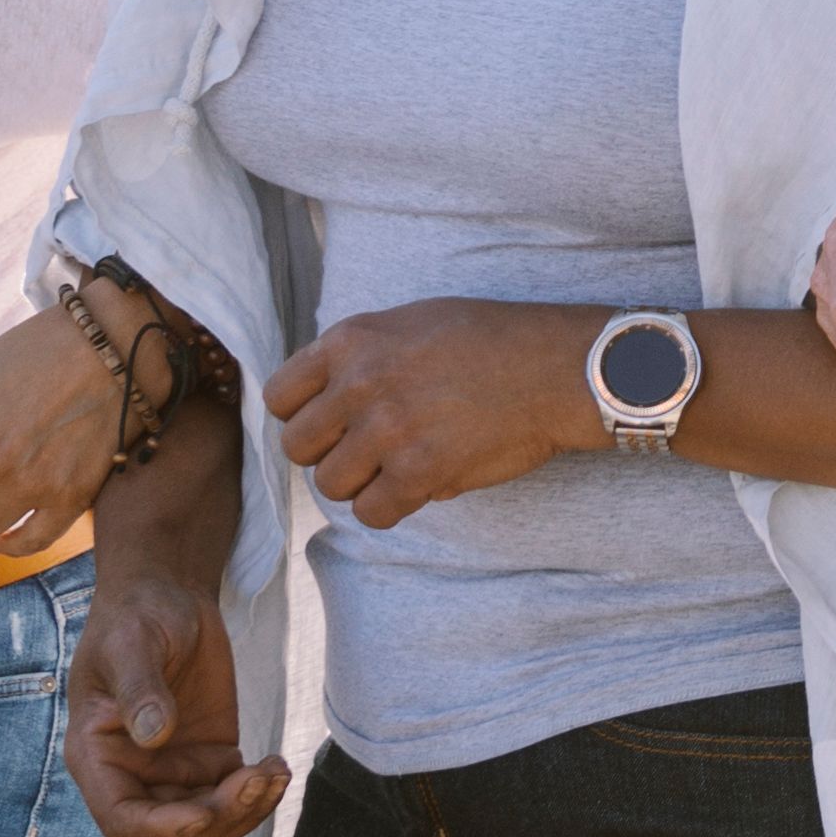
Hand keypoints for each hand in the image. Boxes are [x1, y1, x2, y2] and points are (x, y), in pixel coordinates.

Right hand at [64, 566, 285, 836]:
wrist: (168, 597)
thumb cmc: (136, 616)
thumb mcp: (132, 645)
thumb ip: (140, 690)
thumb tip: (153, 736)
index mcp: (98, 756)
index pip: (122, 818)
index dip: (159, 827)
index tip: (201, 815)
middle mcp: (134, 775)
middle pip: (174, 828)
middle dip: (218, 816)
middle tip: (255, 780)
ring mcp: (174, 772)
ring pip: (211, 821)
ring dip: (246, 810)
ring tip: (274, 772)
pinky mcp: (211, 760)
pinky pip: (236, 796)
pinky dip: (260, 792)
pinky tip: (277, 765)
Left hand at [262, 299, 586, 526]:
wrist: (557, 368)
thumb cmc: (492, 341)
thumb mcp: (411, 322)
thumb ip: (359, 355)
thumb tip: (321, 401)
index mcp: (352, 340)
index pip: (278, 396)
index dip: (300, 416)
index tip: (330, 423)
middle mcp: (360, 383)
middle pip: (297, 447)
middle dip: (327, 454)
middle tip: (364, 452)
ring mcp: (388, 429)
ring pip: (331, 485)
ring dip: (360, 484)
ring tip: (396, 468)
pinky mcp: (420, 471)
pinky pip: (372, 514)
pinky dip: (391, 508)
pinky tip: (417, 488)